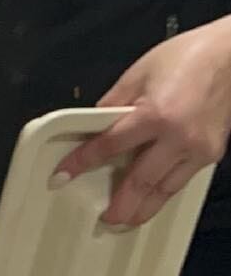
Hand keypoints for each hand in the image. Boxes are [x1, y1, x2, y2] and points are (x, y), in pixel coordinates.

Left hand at [55, 18, 230, 226]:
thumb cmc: (188, 56)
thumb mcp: (138, 73)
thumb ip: (114, 103)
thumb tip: (97, 124)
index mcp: (155, 114)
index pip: (110, 146)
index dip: (83, 161)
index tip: (64, 174)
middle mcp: (178, 138)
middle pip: (142, 181)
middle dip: (122, 204)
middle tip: (106, 219)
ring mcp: (198, 149)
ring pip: (166, 189)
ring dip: (145, 208)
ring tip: (127, 219)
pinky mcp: (211, 153)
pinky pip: (183, 180)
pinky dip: (165, 191)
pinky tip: (154, 197)